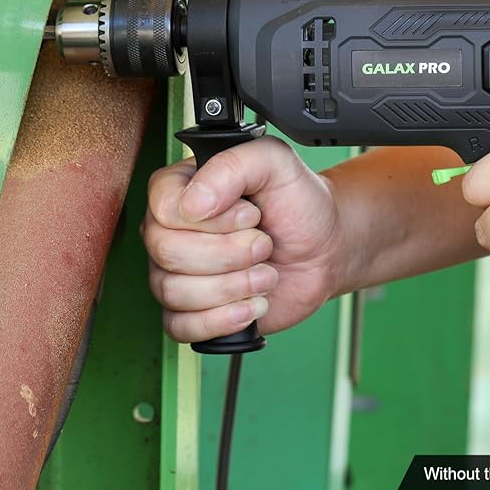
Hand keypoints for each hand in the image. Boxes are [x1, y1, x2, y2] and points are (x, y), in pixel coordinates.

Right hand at [142, 137, 343, 342]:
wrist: (324, 247)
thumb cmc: (298, 202)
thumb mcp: (275, 162)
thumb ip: (233, 165)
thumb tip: (192, 204)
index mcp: (180, 188)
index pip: (165, 209)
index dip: (213, 220)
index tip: (251, 216)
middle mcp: (170, 229)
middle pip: (168, 253)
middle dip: (230, 254)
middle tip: (264, 244)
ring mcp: (177, 271)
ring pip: (174, 291)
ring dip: (234, 286)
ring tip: (265, 273)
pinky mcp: (192, 309)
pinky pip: (180, 327)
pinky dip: (223, 319)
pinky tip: (253, 305)